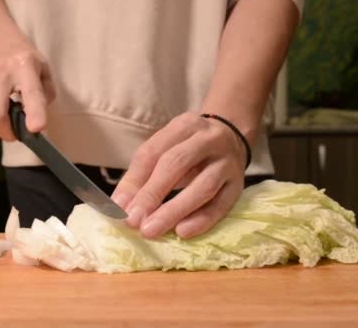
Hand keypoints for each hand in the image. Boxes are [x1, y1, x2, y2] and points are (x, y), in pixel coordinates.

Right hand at [0, 43, 55, 140]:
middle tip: (19, 133)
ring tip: (12, 115)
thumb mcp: (45, 72)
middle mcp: (2, 71)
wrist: (0, 41)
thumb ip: (45, 95)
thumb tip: (36, 121)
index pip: (31, 94)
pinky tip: (1, 105)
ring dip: (2, 126)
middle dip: (8, 132)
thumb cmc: (28, 61)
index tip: (36, 129)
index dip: (34, 113)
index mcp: (26, 66)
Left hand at [111, 112, 246, 238]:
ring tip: (151, 230)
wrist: (233, 137)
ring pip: (203, 186)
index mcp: (184, 126)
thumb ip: (142, 174)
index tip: (118, 207)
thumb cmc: (189, 147)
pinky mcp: (239, 184)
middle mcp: (208, 139)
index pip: (154, 152)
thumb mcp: (166, 148)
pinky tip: (182, 232)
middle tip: (132, 220)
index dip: (135, 180)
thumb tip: (119, 204)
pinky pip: (222, 205)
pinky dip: (201, 219)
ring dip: (174, 210)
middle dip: (152, 194)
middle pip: (177, 164)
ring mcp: (227, 162)